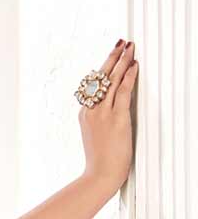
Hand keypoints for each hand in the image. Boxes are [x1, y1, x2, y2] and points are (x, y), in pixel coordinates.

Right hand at [79, 38, 137, 195]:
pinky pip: (123, 92)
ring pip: (112, 80)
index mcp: (84, 114)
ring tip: (130, 48)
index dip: (103, 67)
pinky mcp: (116, 119)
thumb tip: (109, 109)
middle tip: (121, 42)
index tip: (111, 55)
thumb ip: (98, 120)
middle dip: (112, 57)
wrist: (99, 176)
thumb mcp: (95, 136)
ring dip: (122, 61)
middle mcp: (91, 110)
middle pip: (101, 77)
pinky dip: (129, 77)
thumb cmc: (99, 161)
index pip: (93, 85)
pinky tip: (134, 66)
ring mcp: (103, 114)